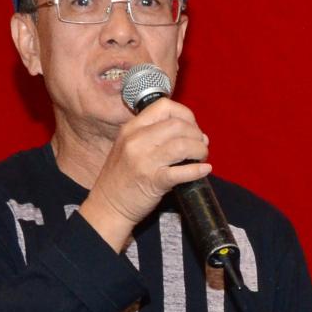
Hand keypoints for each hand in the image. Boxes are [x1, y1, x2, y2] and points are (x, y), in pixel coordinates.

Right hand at [79, 98, 211, 247]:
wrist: (107, 205)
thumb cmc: (123, 177)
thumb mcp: (130, 146)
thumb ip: (155, 135)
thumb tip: (194, 133)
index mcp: (131, 128)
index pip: (164, 106)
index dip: (186, 115)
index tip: (192, 128)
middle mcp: (136, 140)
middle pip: (177, 124)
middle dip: (196, 134)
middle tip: (200, 146)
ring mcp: (143, 161)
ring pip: (182, 145)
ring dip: (199, 150)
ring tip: (201, 157)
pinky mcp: (152, 181)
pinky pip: (182, 171)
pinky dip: (197, 170)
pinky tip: (204, 170)